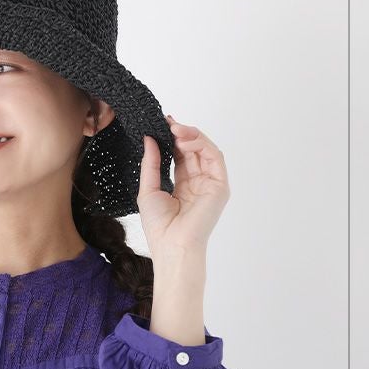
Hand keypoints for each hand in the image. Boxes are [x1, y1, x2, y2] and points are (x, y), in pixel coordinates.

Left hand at [137, 115, 230, 263]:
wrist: (172, 246)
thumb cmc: (159, 227)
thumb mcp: (148, 189)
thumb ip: (150, 164)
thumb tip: (150, 139)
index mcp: (183, 185)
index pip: (180, 155)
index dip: (172, 139)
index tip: (161, 124)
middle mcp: (199, 182)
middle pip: (193, 150)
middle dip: (181, 133)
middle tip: (167, 122)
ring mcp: (211, 183)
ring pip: (206, 149)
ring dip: (191, 135)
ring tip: (174, 129)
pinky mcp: (220, 185)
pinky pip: (214, 157)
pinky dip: (201, 144)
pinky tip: (184, 141)